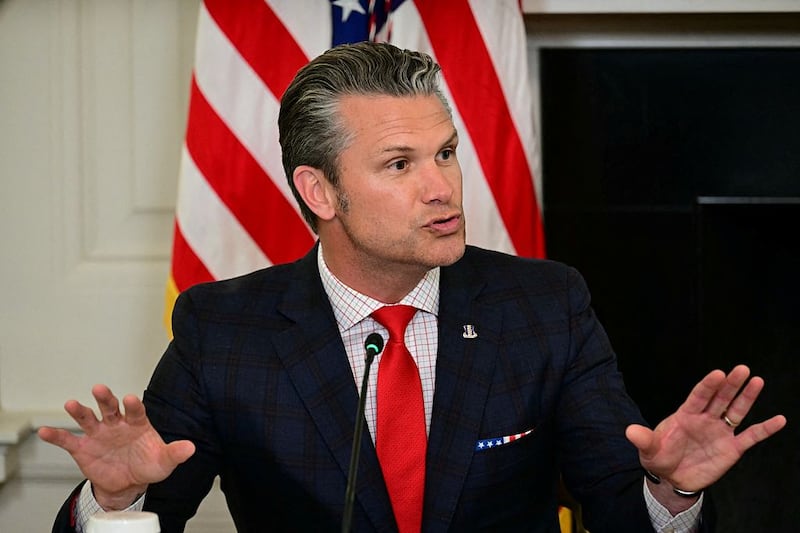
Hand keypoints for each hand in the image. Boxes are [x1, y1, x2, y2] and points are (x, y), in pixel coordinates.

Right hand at [38, 384, 194, 509]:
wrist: (128, 483)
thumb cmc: (147, 465)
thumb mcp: (164, 461)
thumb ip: (175, 452)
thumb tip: (190, 448)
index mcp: (137, 423)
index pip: (135, 410)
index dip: (132, 405)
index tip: (129, 399)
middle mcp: (116, 424)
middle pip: (109, 407)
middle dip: (105, 397)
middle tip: (100, 388)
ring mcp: (99, 434)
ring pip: (88, 418)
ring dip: (79, 411)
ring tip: (71, 404)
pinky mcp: (83, 448)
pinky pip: (68, 440)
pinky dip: (56, 436)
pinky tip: (45, 431)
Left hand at [625, 365, 785, 509]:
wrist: (672, 478)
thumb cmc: (659, 458)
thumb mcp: (648, 450)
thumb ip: (643, 440)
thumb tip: (629, 431)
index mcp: (685, 415)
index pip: (698, 396)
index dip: (708, 385)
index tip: (718, 373)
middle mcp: (705, 419)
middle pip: (720, 398)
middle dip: (730, 384)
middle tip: (742, 369)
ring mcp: (719, 432)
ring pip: (736, 410)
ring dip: (747, 397)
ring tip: (757, 380)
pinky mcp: (732, 448)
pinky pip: (751, 436)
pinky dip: (765, 429)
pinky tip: (779, 419)